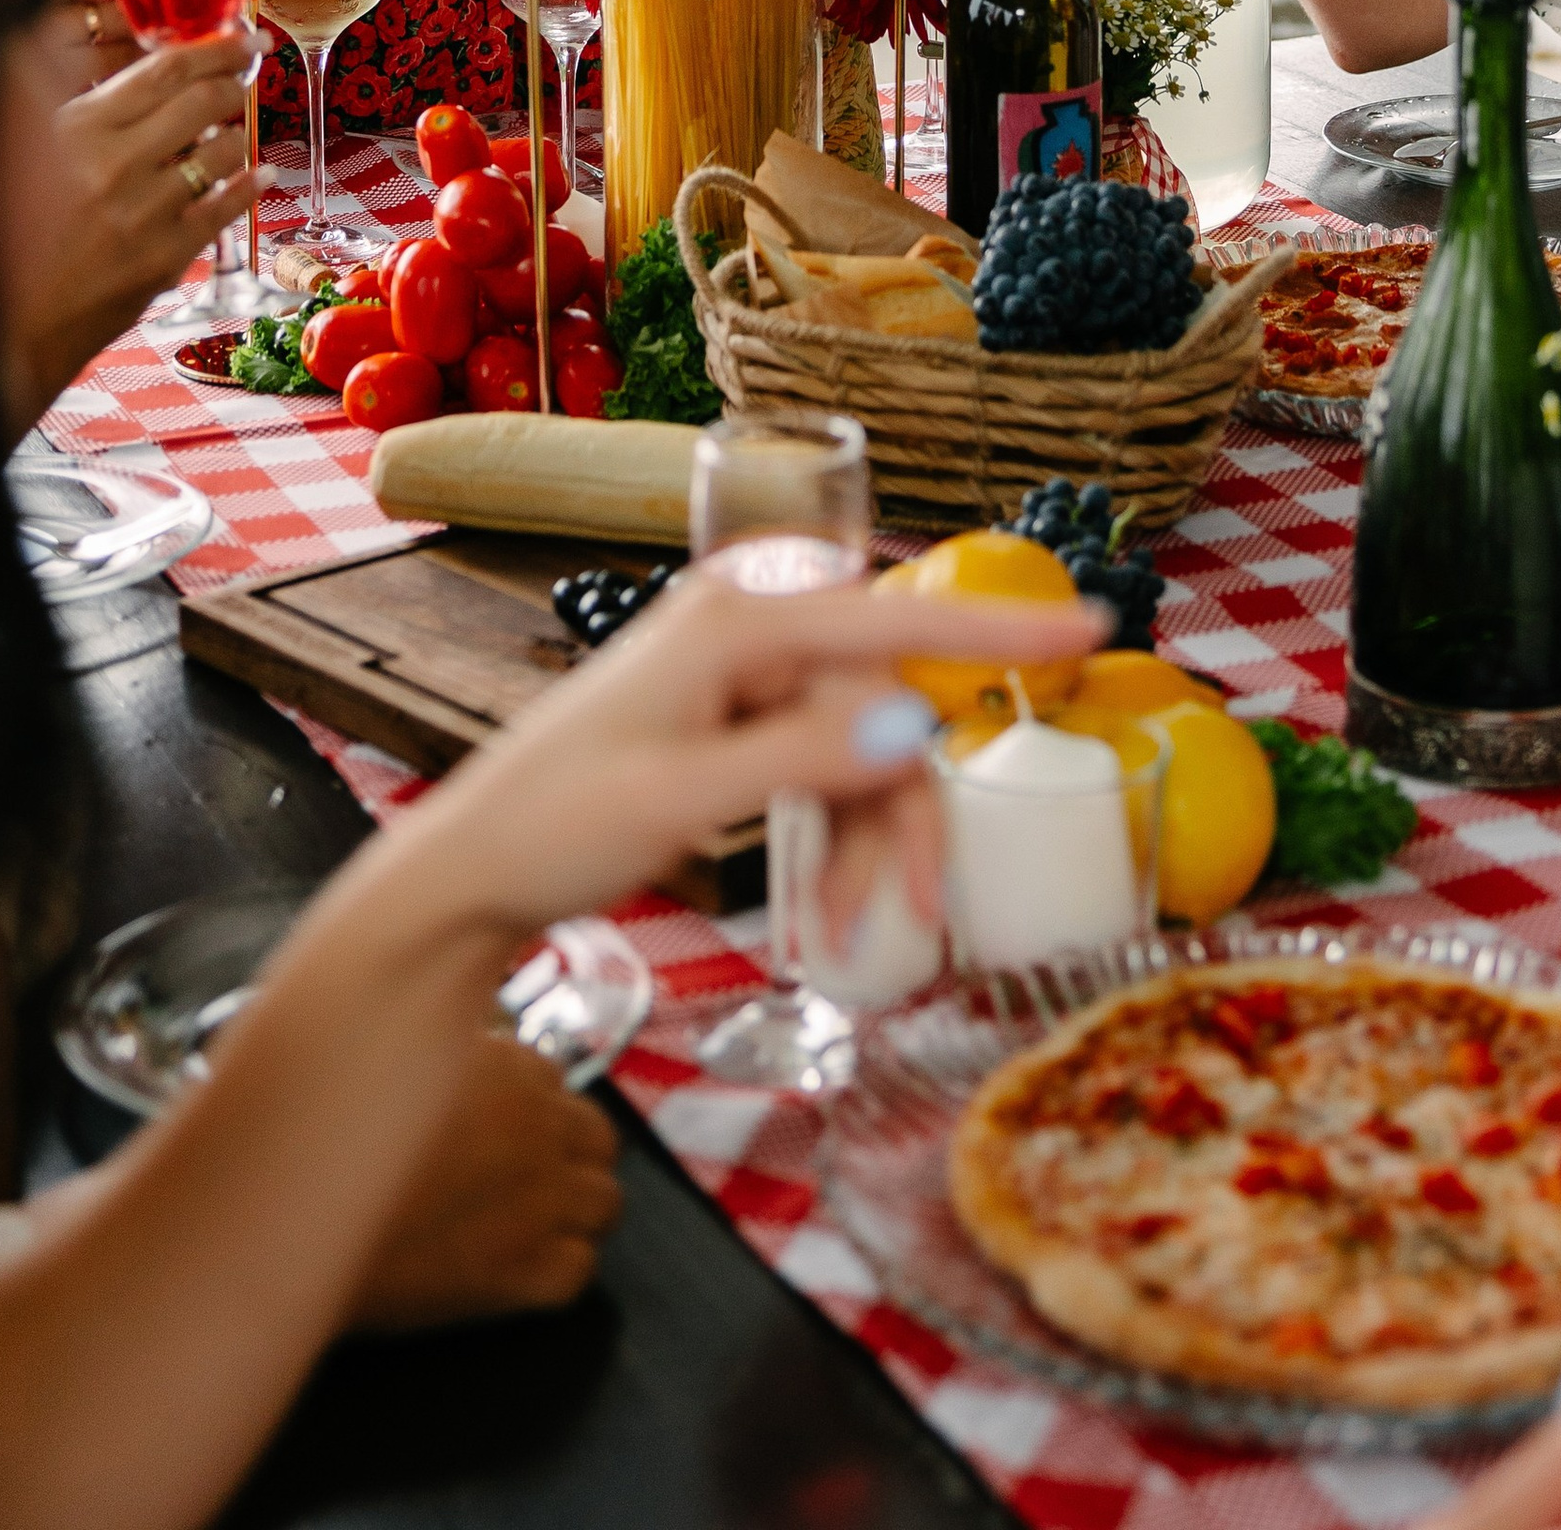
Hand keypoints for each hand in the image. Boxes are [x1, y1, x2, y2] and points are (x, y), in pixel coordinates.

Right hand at [0, 10, 259, 422]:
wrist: (7, 321)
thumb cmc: (15, 228)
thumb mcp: (36, 151)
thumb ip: (89, 109)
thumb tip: (156, 71)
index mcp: (76, 129)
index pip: (163, 70)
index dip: (213, 47)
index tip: (242, 37)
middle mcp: (112, 167)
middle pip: (202, 102)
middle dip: (233, 81)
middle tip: (246, 74)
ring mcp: (142, 214)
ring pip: (222, 152)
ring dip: (237, 134)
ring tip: (234, 131)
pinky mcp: (163, 259)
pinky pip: (225, 209)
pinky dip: (250, 185)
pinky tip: (259, 174)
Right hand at [346, 1037, 619, 1331]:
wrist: (299, 1221)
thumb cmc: (332, 1140)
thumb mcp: (399, 1055)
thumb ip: (448, 1045)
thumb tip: (463, 1038)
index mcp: (510, 1070)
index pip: (558, 1084)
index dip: (534, 1109)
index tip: (507, 1126)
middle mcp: (539, 1130)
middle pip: (600, 1139)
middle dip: (573, 1156)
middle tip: (530, 1175)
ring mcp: (540, 1204)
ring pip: (605, 1204)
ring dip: (576, 1211)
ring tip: (532, 1224)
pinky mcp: (523, 1275)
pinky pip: (579, 1272)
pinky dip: (560, 1270)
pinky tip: (522, 1268)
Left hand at [392, 565, 1103, 946]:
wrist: (470, 874)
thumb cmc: (556, 825)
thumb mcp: (680, 800)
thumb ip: (800, 760)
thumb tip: (912, 730)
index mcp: (737, 622)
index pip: (893, 621)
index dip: (997, 625)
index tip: (1090, 626)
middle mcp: (747, 630)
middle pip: (881, 710)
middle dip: (901, 817)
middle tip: (913, 915)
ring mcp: (740, 678)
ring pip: (858, 753)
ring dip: (866, 844)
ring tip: (847, 939)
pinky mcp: (733, 725)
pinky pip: (821, 771)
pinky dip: (834, 841)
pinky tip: (826, 915)